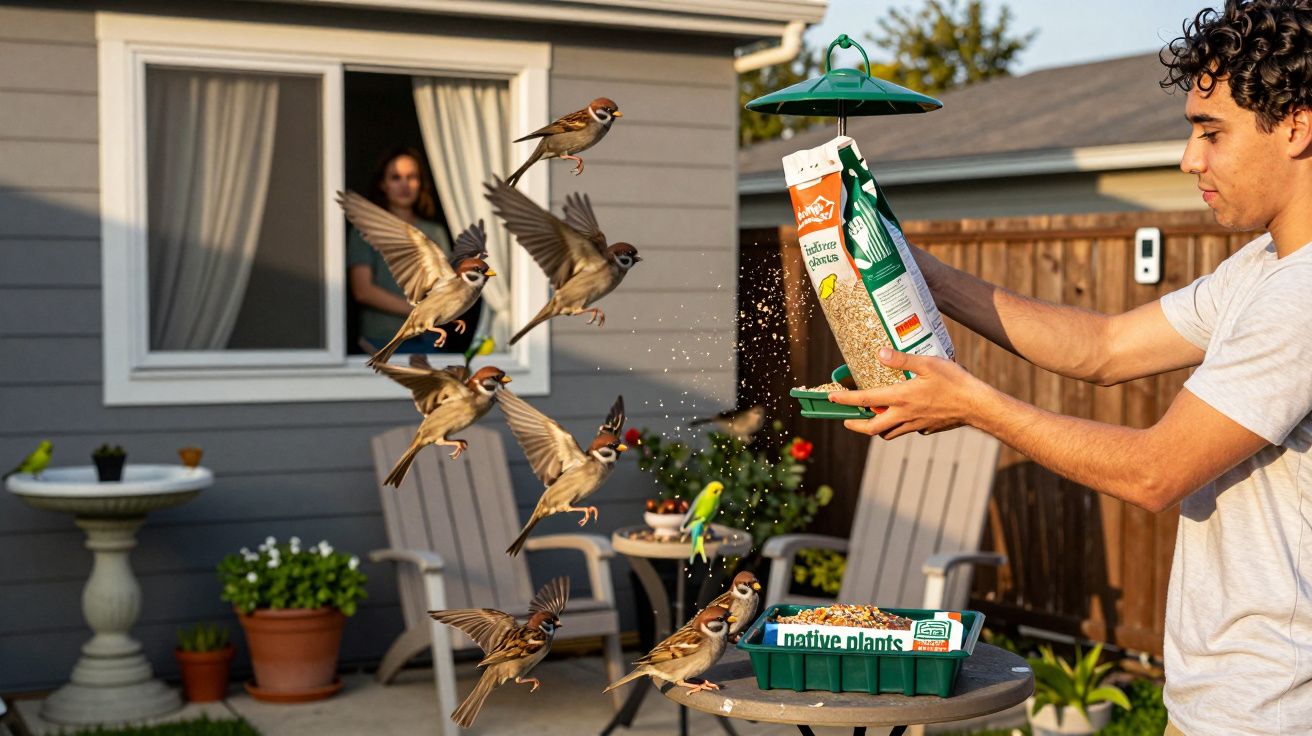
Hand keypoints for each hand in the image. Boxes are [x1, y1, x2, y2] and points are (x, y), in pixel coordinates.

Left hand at [828, 348, 994, 438]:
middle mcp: (904, 415)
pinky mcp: (927, 428)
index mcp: (900, 398)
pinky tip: (905, 415)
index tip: (831, 398)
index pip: (865, 400)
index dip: (846, 399)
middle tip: (846, 420)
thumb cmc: (954, 382)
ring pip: (889, 432)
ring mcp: (915, 424)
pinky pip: (907, 430)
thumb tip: (879, 353)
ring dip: (877, 427)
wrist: (977, 406)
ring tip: (872, 418)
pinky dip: (900, 425)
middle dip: (855, 425)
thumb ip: (902, 359)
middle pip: (871, 428)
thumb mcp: (927, 363)